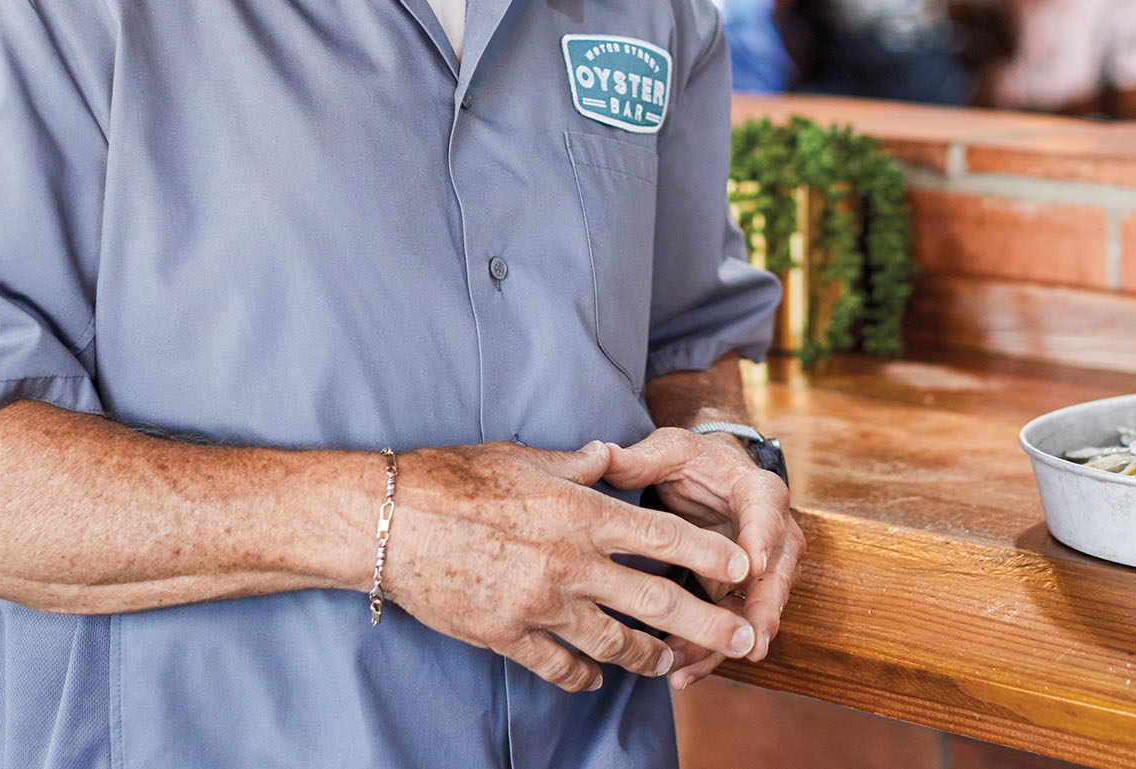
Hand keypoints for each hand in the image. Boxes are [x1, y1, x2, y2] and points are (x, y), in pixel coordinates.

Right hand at [380, 441, 759, 693]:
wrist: (390, 521)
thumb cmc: (454, 478)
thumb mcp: (523, 458)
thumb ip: (575, 464)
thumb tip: (608, 455)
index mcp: (580, 513)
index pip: (662, 536)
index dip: (709, 555)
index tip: (745, 568)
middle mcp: (570, 563)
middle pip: (656, 601)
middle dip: (707, 623)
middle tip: (743, 640)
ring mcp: (540, 605)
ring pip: (614, 643)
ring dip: (649, 656)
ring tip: (670, 664)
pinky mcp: (508, 636)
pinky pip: (560, 667)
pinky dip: (584, 677)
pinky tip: (596, 680)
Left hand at [598, 428, 803, 689]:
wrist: (715, 477)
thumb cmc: (696, 462)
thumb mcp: (671, 451)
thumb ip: (641, 459)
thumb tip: (603, 456)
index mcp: (759, 492)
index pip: (766, 514)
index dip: (761, 540)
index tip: (751, 567)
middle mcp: (774, 535)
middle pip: (776, 577)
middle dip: (762, 613)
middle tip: (748, 644)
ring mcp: (763, 571)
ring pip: (755, 614)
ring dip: (727, 643)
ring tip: (688, 668)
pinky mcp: (743, 597)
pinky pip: (732, 628)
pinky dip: (709, 652)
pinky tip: (680, 674)